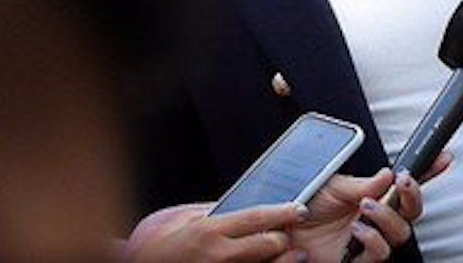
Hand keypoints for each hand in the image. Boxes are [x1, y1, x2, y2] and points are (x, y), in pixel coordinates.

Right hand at [122, 202, 304, 261]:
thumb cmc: (161, 249)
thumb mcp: (186, 222)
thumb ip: (215, 214)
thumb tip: (242, 205)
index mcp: (210, 231)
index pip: (257, 217)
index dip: (284, 212)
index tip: (301, 209)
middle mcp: (218, 255)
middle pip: (268, 244)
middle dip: (285, 239)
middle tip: (293, 234)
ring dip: (283, 260)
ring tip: (293, 255)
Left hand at [293, 163, 444, 260]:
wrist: (279, 233)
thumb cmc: (303, 208)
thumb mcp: (333, 186)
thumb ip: (363, 183)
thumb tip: (388, 174)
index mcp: (373, 196)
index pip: (406, 186)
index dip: (429, 172)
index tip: (444, 158)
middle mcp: (376, 219)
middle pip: (413, 211)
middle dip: (413, 195)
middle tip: (402, 182)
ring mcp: (369, 240)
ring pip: (401, 234)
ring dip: (387, 218)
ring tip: (365, 207)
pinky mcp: (358, 261)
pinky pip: (379, 255)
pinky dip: (372, 240)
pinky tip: (356, 230)